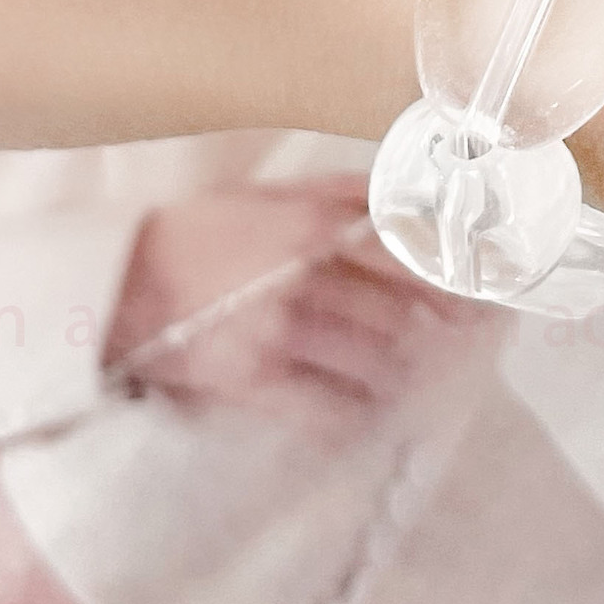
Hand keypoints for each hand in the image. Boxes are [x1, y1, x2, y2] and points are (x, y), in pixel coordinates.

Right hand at [103, 177, 501, 445]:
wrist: (119, 284)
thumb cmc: (203, 230)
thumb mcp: (276, 192)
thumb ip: (344, 194)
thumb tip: (411, 198)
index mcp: (319, 221)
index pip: (411, 250)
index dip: (454, 275)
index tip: (483, 291)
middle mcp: (310, 272)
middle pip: (402, 310)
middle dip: (428, 326)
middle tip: (446, 335)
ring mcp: (284, 329)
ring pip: (376, 359)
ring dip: (395, 368)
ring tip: (398, 369)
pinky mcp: (257, 379)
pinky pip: (329, 408)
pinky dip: (353, 411)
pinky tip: (358, 406)